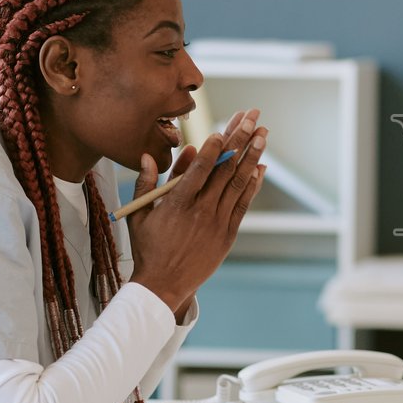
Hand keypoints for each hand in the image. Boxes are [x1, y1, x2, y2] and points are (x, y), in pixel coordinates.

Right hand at [128, 109, 267, 311]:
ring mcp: (217, 222)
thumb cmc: (148, 247)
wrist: (165, 284)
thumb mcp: (139, 214)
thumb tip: (150, 155)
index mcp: (177, 204)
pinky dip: (253, 184)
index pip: (199, 169)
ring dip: (252, 156)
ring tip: (263, 134)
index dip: (214, 147)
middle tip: (252, 118)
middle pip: (224, 169)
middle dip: (240, 140)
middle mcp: (201, 211)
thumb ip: (146, 182)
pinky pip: (243, 203)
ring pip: (238, 183)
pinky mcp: (228, 233)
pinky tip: (261, 166)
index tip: (224, 128)